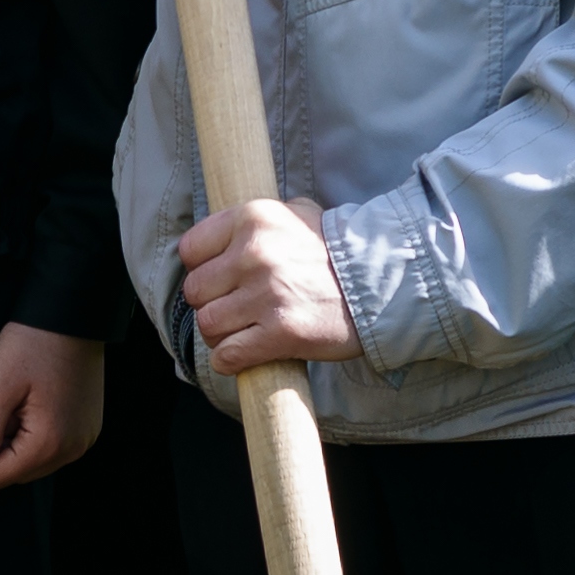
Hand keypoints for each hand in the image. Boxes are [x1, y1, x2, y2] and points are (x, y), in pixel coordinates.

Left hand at [0, 322, 103, 486]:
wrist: (71, 314)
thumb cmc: (32, 346)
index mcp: (49, 444)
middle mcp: (73, 449)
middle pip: (20, 472)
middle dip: (5, 446)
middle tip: (8, 404)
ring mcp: (85, 439)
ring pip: (38, 460)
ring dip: (22, 439)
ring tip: (25, 400)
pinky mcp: (90, 427)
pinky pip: (57, 446)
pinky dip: (42, 431)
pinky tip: (41, 399)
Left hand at [174, 201, 357, 374]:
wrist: (384, 281)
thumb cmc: (337, 250)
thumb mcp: (298, 214)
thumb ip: (259, 219)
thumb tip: (225, 232)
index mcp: (253, 217)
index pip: (191, 250)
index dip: (201, 269)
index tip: (219, 280)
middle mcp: (254, 253)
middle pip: (195, 291)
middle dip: (211, 304)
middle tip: (235, 310)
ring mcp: (266, 294)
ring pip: (208, 325)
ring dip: (221, 334)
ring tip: (243, 332)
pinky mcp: (281, 332)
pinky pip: (227, 355)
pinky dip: (230, 361)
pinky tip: (245, 355)